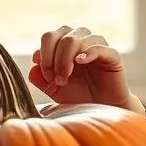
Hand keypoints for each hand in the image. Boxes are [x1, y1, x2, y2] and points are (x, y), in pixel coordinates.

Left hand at [28, 25, 144, 112]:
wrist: (102, 109)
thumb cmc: (79, 96)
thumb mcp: (54, 89)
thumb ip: (41, 78)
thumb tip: (33, 65)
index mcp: (64, 43)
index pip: (49, 37)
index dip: (44, 55)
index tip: (47, 76)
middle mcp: (80, 39)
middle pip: (60, 36)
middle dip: (53, 58)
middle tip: (55, 79)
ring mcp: (96, 45)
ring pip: (75, 39)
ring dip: (65, 59)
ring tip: (65, 79)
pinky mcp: (111, 54)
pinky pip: (98, 47)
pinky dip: (87, 53)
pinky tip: (80, 62)